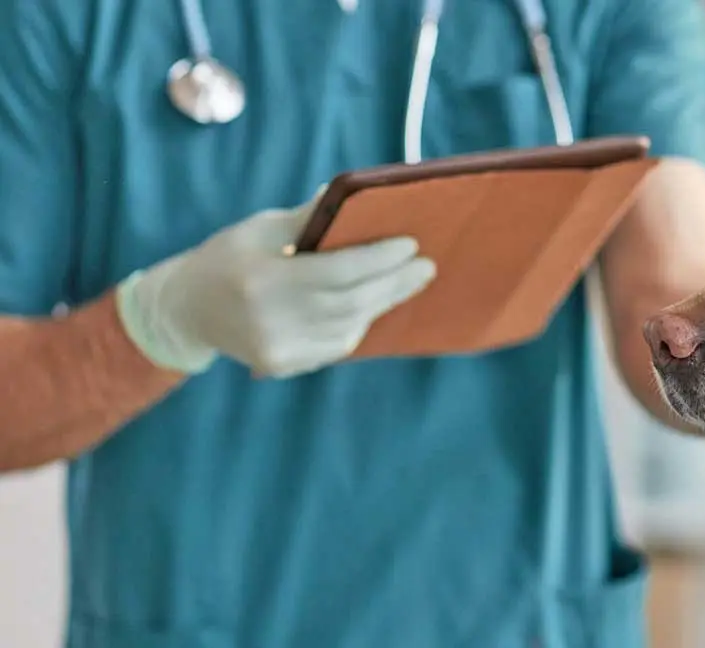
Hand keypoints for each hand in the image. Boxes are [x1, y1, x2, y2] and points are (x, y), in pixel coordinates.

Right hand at [115, 190, 435, 377]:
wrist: (186, 310)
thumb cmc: (227, 258)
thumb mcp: (259, 228)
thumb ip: (308, 218)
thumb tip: (354, 195)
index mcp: (262, 279)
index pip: (337, 272)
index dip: (378, 260)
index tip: (410, 245)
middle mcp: (270, 320)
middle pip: (350, 303)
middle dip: (394, 283)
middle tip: (426, 266)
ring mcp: (277, 350)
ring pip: (349, 327)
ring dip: (382, 303)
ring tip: (408, 282)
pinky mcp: (284, 366)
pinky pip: (336, 346)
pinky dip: (359, 323)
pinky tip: (374, 305)